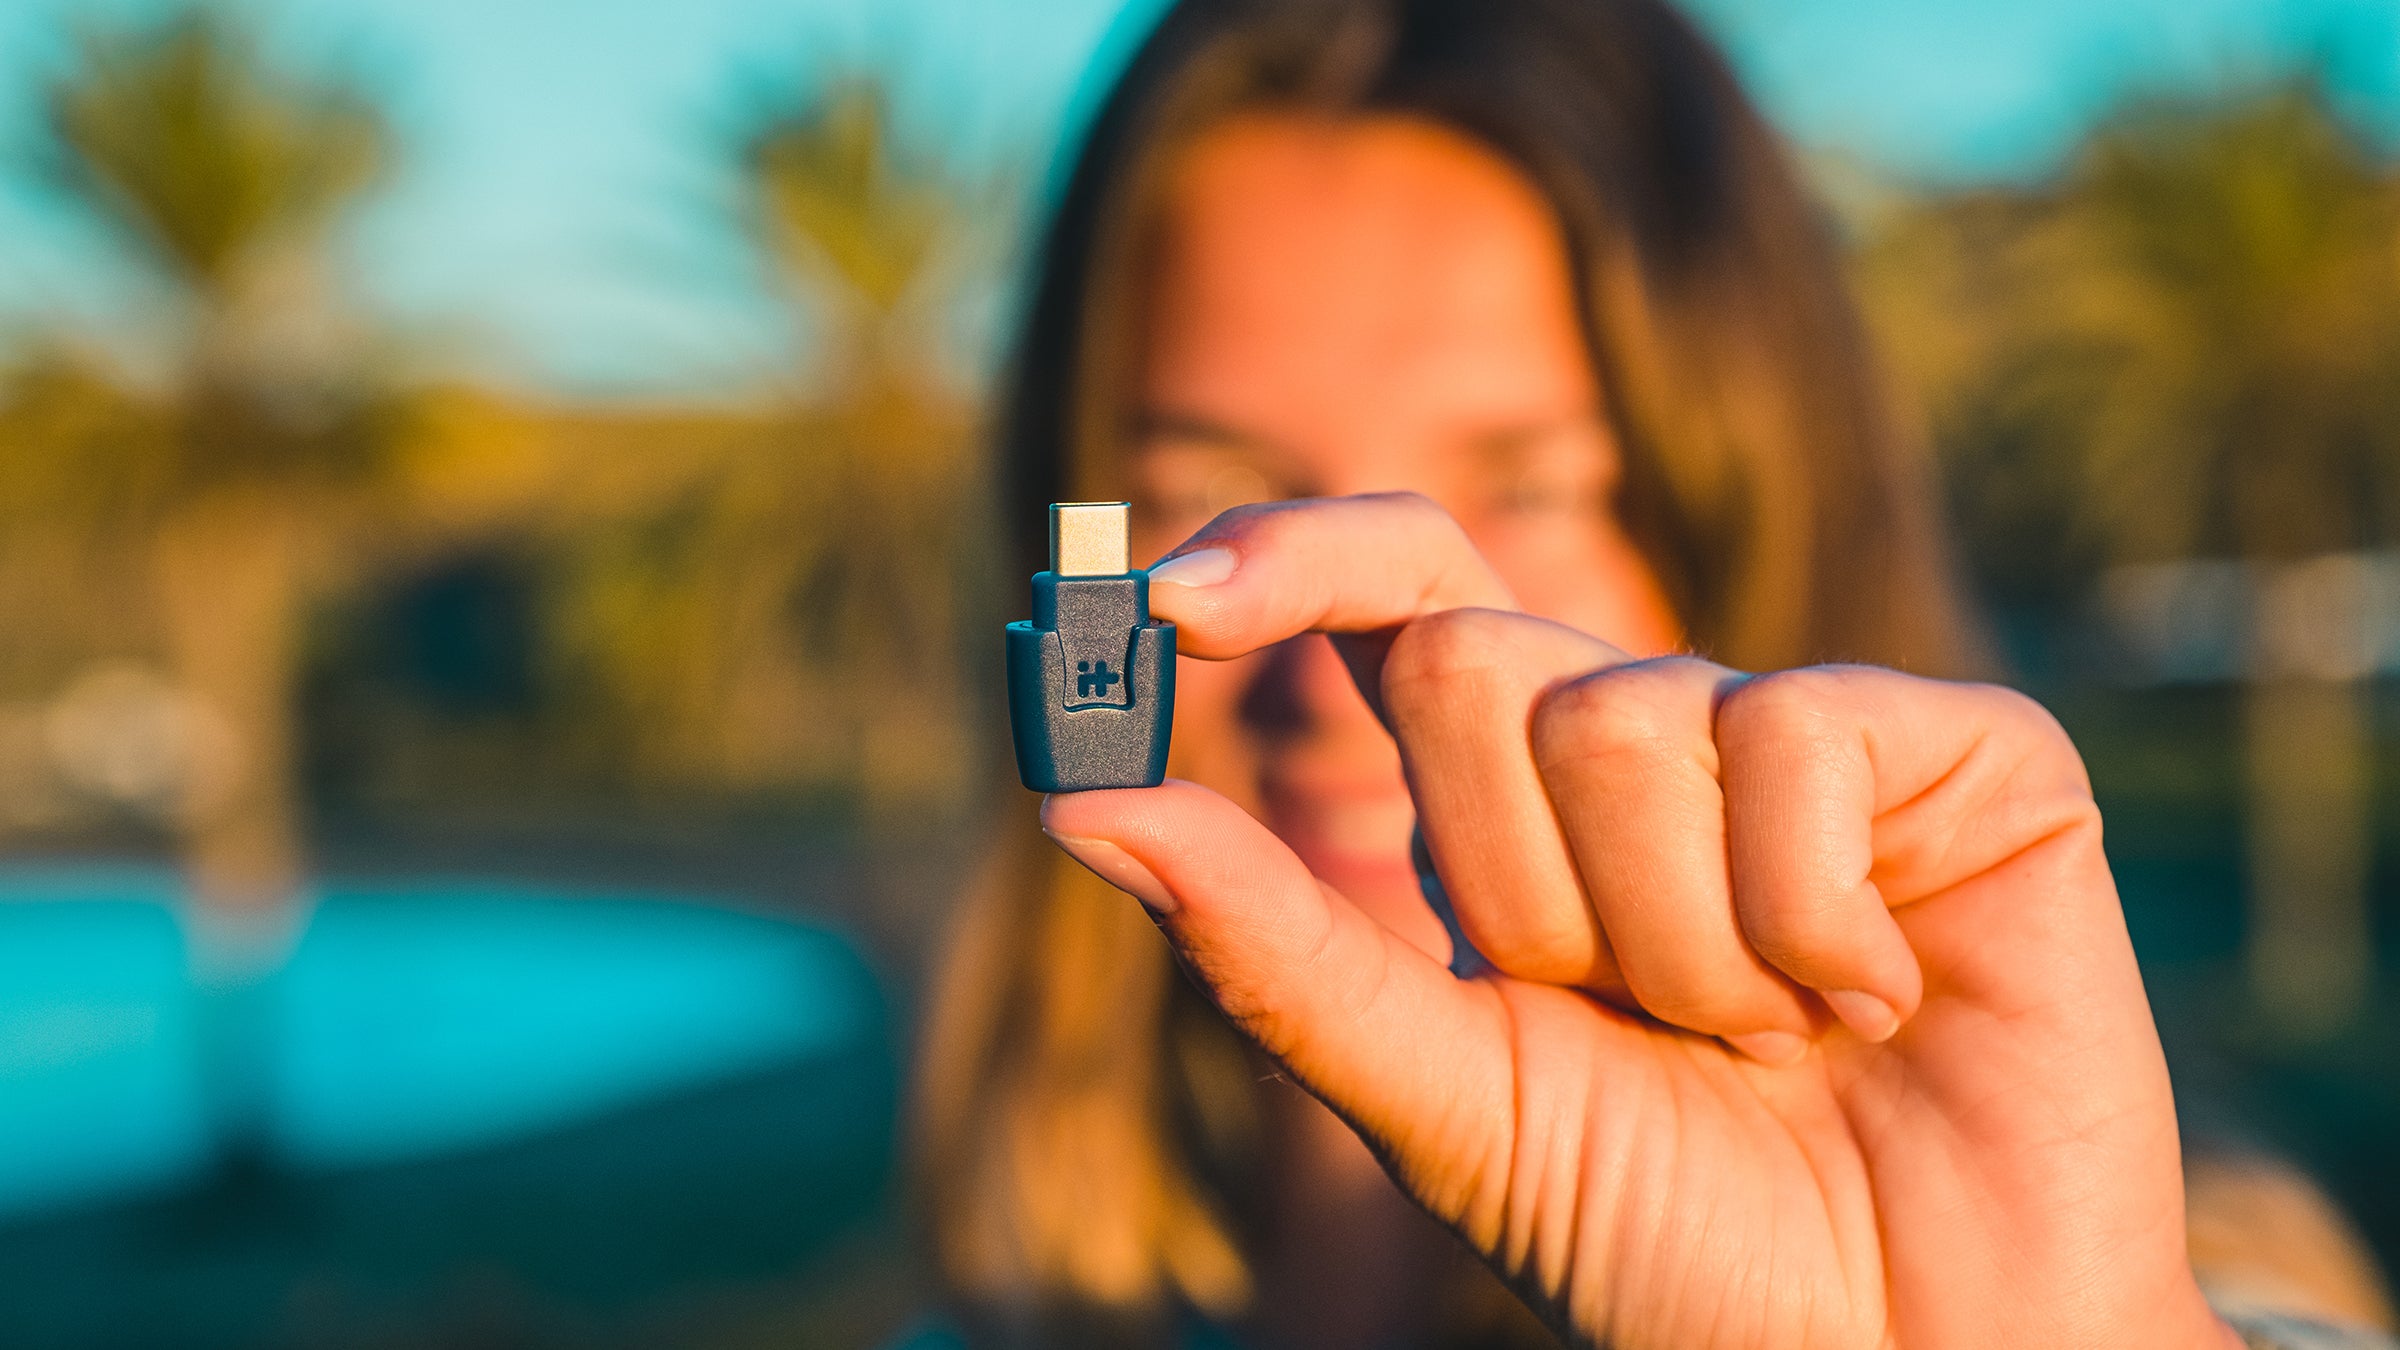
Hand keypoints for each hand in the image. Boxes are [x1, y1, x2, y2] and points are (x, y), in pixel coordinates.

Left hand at [1041, 494, 2238, 1349]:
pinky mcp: (1970, 756)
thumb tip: (1075, 807)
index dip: (1285, 562)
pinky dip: (1809, 922)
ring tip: (1772, 1046)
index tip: (1161, 606)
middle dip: (1517, 894)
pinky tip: (1877, 1008)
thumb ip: (1273, 949)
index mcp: (1520, 805)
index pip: (1394, 593)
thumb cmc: (1673, 1244)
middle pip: (1474, 662)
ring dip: (1673, 948)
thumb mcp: (1445, 1099)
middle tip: (1632, 1025)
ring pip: (1625, 718)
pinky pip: (1800, 736)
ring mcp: (1811, 737)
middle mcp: (1656, 739)